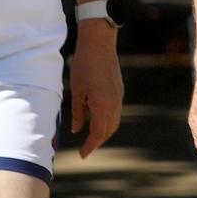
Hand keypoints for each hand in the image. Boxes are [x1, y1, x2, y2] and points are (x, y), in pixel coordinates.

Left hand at [69, 21, 123, 156]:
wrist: (99, 43)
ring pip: (114, 122)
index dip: (90, 146)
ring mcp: (119, 97)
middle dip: (97, 141)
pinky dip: (107, 119)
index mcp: (102, 106)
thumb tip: (77, 130)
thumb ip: (78, 112)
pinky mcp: (119, 90)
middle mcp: (114, 104)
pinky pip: (116, 112)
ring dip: (104, 131)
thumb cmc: (84, 64)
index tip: (82, 155)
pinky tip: (97, 117)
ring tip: (90, 134)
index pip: (98, 134)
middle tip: (85, 147)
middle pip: (108, 131)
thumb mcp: (77, 90)